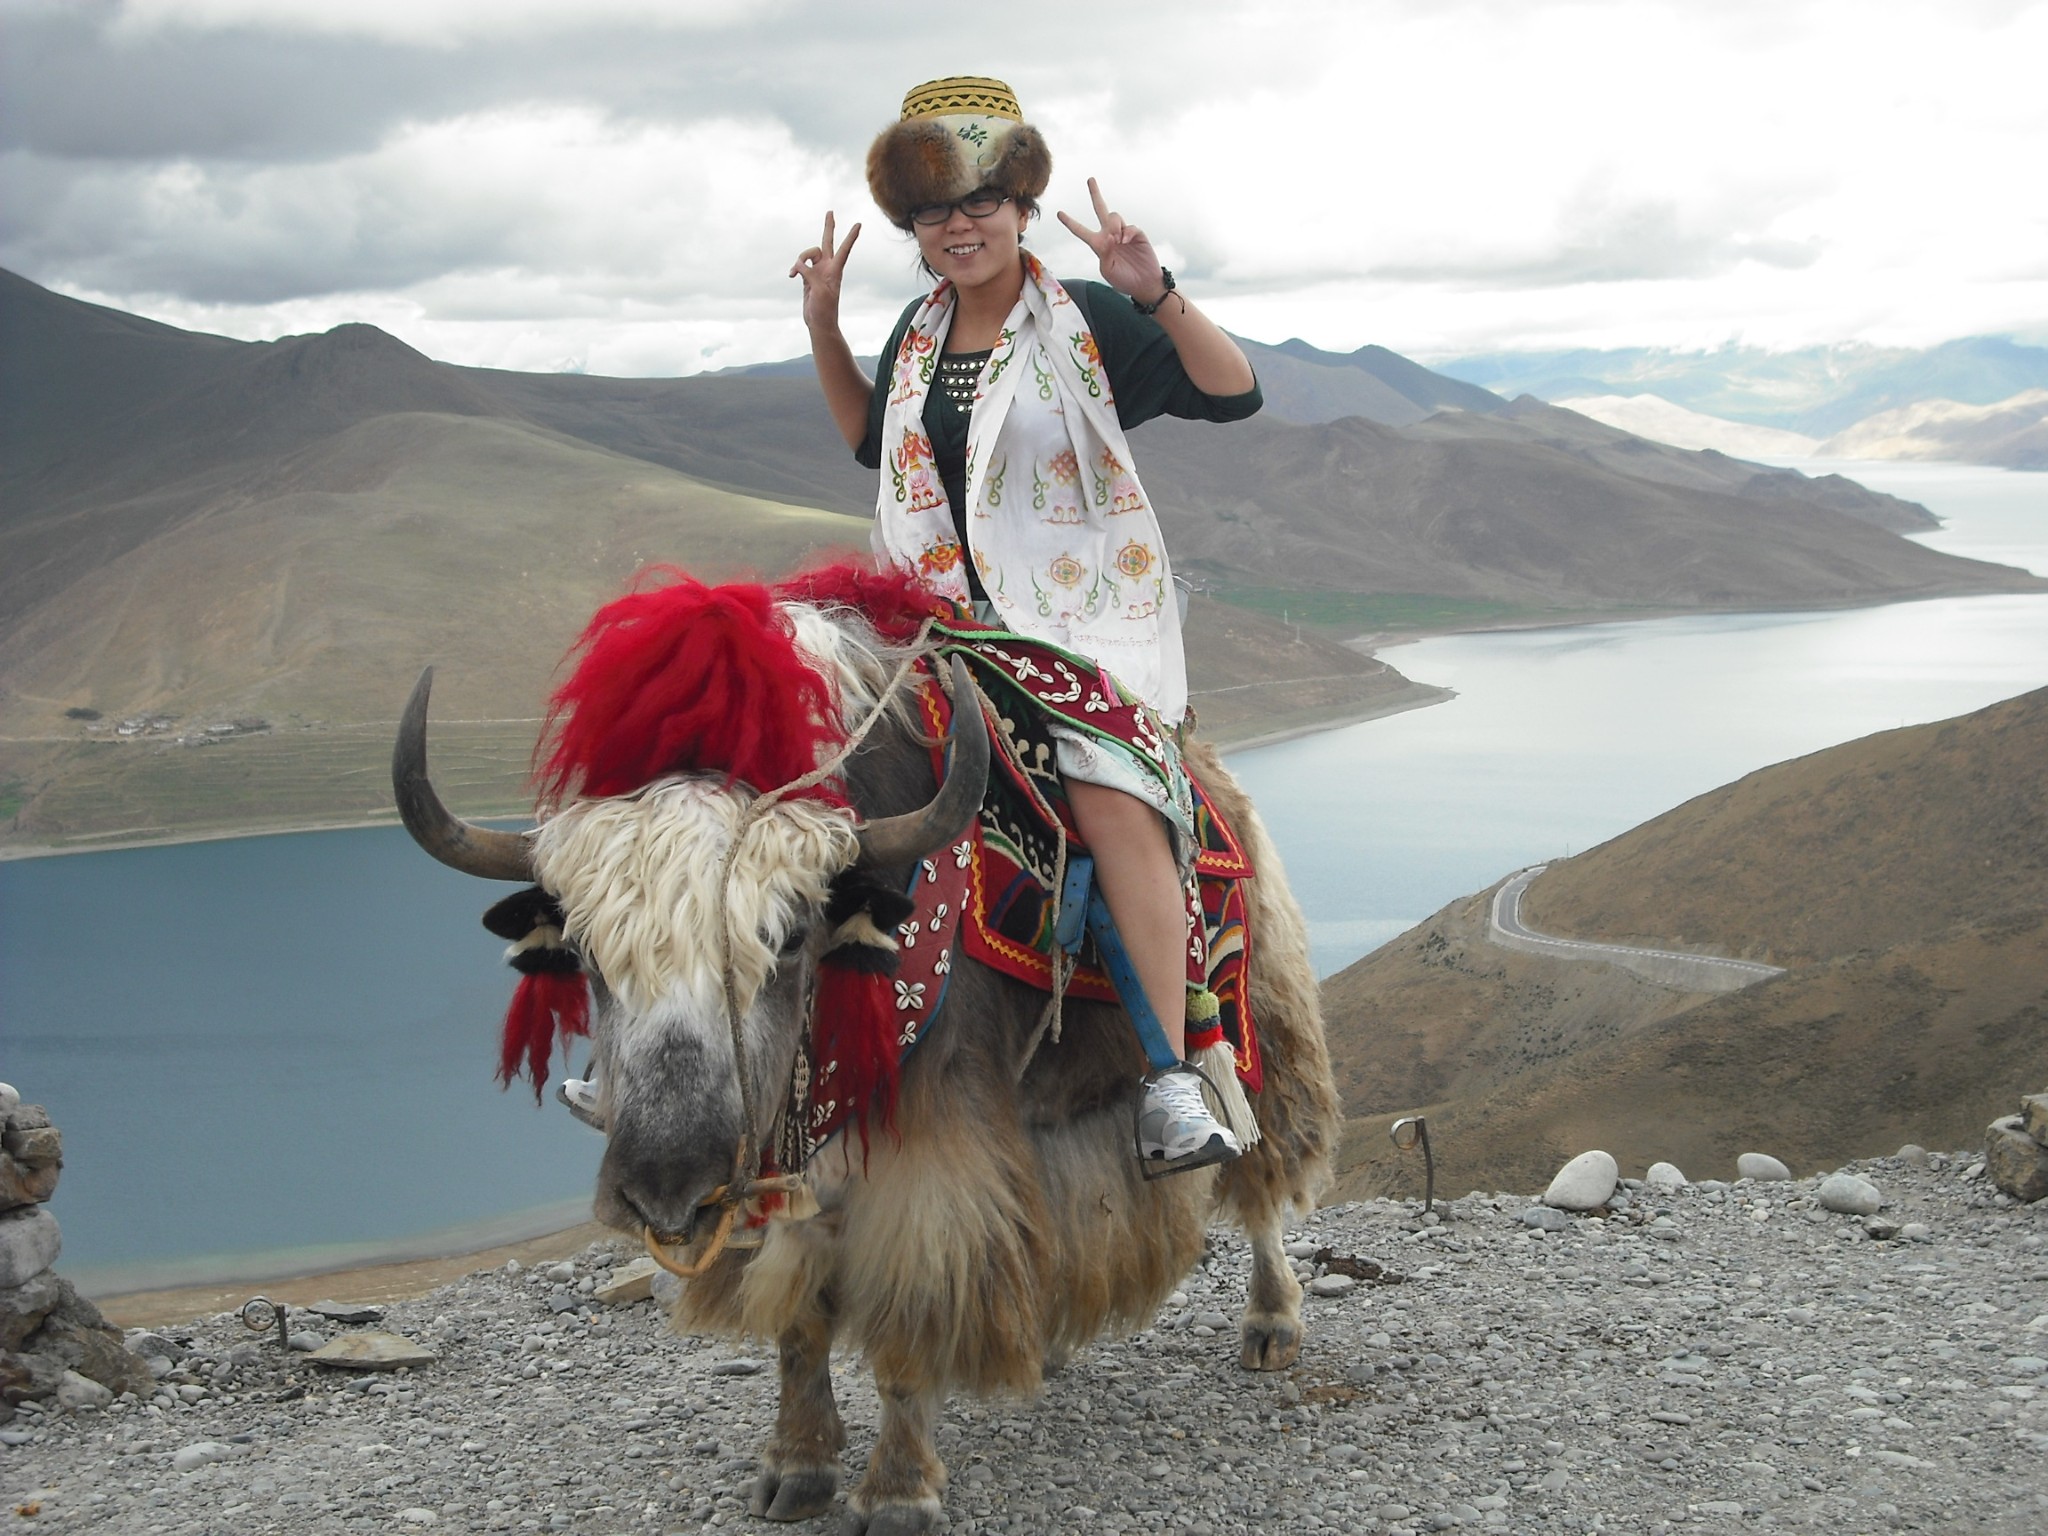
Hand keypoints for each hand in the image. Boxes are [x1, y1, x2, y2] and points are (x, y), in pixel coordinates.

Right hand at [789, 211, 860, 330]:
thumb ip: (809, 273)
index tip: (859, 224)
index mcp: (835, 270)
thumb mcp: (819, 291)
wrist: (819, 323)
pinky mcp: (807, 278)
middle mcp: (827, 268)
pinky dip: (794, 269)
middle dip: (828, 227)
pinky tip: (791, 276)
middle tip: (830, 211)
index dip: (851, 237)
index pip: (844, 249)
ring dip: (799, 260)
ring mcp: (817, 272)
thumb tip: (798, 265)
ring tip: (794, 272)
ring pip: (807, 254)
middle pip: (827, 242)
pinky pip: (799, 266)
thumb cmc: (825, 310)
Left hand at [1057, 178, 1167, 304]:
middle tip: (1090, 179)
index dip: (1070, 223)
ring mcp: (1124, 233)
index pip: (1081, 231)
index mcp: (1098, 245)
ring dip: (1113, 225)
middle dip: (1095, 194)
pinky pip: (1130, 227)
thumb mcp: (1108, 271)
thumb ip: (1104, 254)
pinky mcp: (1137, 234)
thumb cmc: (1123, 280)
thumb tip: (1109, 236)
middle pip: (1101, 209)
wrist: (1144, 285)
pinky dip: (1127, 232)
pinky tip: (1125, 241)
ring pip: (1114, 216)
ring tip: (1116, 239)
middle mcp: (1110, 235)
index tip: (1058, 213)